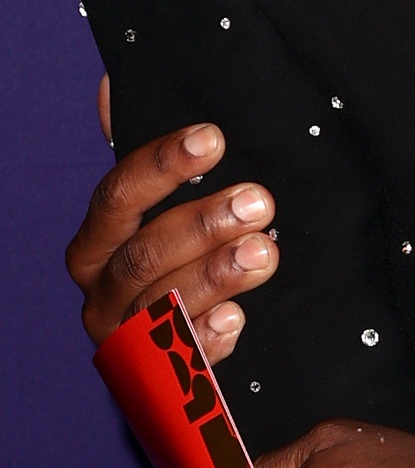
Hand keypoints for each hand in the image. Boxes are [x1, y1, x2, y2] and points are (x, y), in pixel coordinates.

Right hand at [65, 81, 278, 355]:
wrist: (176, 359)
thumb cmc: (175, 263)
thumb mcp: (159, 209)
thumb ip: (145, 159)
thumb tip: (113, 85)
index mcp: (97, 244)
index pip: (116, 197)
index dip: (160, 166)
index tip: (213, 138)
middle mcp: (102, 292)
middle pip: (142, 255)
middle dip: (202, 224)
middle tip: (261, 202)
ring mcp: (128, 340)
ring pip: (161, 306)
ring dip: (214, 276)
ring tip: (264, 251)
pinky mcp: (160, 382)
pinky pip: (179, 365)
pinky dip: (206, 341)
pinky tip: (237, 319)